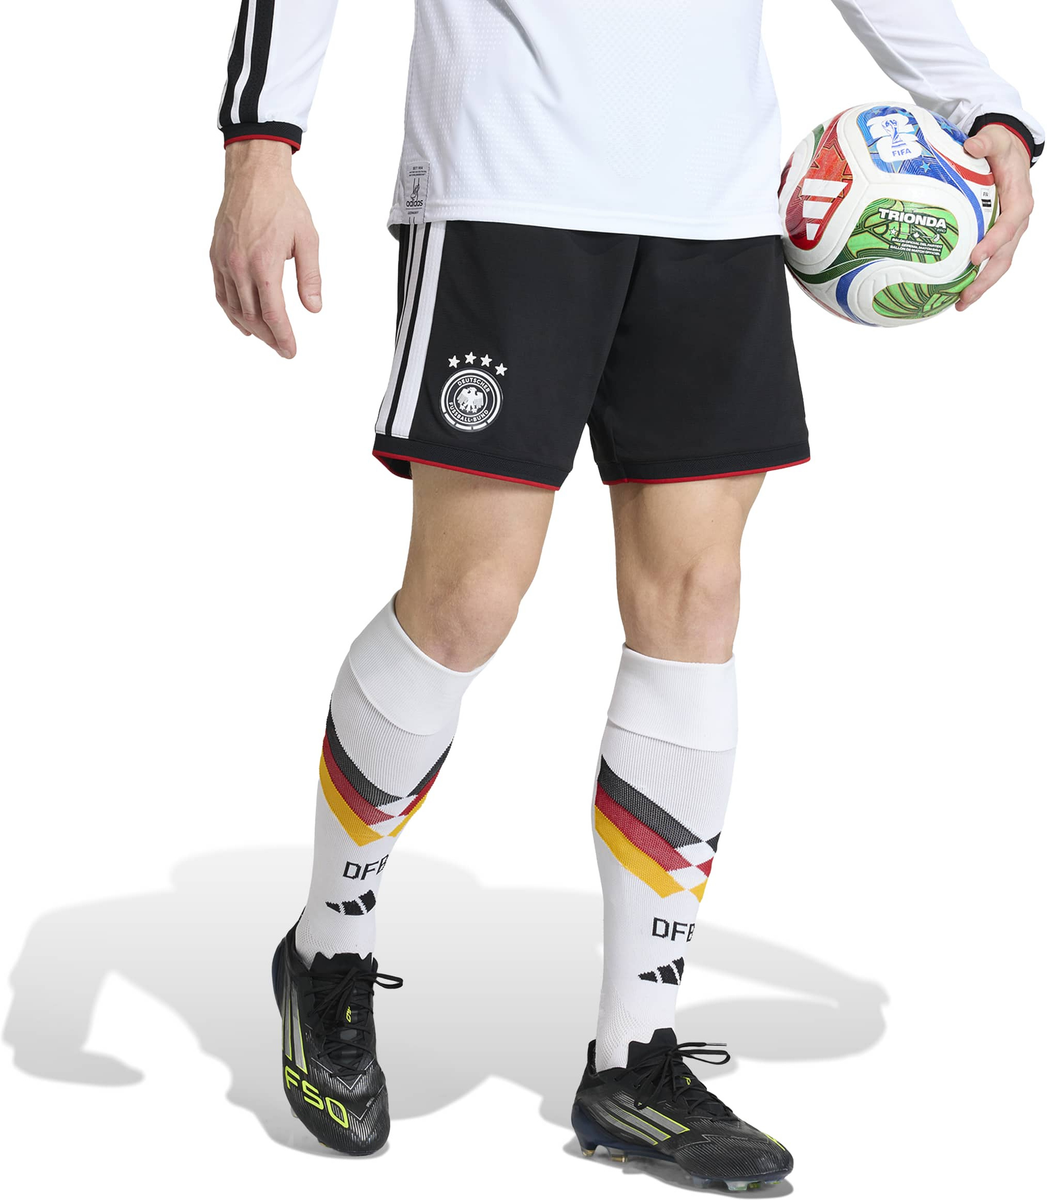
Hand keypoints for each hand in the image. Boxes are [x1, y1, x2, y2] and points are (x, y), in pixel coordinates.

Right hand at [210, 141, 321, 357]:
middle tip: (283, 349)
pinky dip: (231, 312)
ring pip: (234, 308)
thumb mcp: (307, 239)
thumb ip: (310, 277)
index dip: (283, 337)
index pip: (273, 313)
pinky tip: (242, 323)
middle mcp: (239, 266)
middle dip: (269, 337)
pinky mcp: (216, 256)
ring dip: (251, 328)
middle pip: (253, 316)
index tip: (291, 351)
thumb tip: (314, 308)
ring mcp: (224, 262)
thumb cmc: (282, 203)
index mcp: (264, 263)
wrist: (253, 175)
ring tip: (267, 339)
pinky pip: (221, 293)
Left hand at [956, 125, 1033, 310]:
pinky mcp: (998, 238)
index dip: (993, 243)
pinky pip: (991, 261)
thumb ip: (986, 142)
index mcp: (1019, 201)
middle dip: (986, 279)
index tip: (974, 258)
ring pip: (999, 264)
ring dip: (981, 286)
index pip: (1008, 226)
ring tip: (961, 304)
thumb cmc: (1002, 147)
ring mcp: (1009, 233)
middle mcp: (1017, 222)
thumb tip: (972, 146)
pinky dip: (977, 277)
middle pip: (1005, 256)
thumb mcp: (996, 139)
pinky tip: (958, 292)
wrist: (1011, 152)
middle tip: (965, 296)